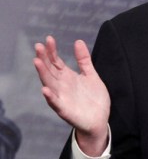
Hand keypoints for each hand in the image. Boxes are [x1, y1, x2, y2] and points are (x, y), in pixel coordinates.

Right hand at [33, 36, 110, 155]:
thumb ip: (84, 60)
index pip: (56, 62)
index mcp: (67, 77)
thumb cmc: (93, 99)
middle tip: (38, 46)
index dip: (52, 51)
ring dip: (43, 73)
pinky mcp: (65, 110)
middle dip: (44, 58)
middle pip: (50, 70)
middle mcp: (61, 86)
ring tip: (37, 61)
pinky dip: (50, 97)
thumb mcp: (91, 76)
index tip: (49, 38)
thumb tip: (78, 41)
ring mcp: (62, 97)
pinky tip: (45, 89)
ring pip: (49, 83)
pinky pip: (55, 103)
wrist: (99, 120)